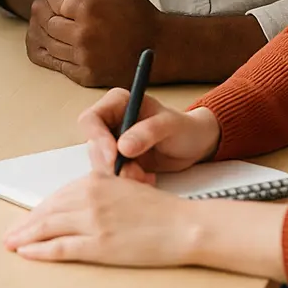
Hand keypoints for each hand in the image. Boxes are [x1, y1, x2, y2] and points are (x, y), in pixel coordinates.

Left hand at [4, 173, 199, 266]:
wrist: (183, 225)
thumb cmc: (159, 209)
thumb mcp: (125, 184)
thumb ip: (100, 182)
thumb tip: (80, 181)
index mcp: (94, 180)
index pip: (56, 196)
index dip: (38, 210)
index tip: (26, 218)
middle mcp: (89, 197)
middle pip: (47, 211)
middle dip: (25, 224)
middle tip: (11, 234)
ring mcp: (93, 221)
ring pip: (48, 228)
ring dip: (25, 237)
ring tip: (12, 244)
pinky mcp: (99, 244)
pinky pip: (61, 247)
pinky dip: (41, 251)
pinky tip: (29, 253)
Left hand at [26, 0, 163, 86]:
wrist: (161, 47)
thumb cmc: (139, 12)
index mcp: (87, 6)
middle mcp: (82, 33)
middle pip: (47, 21)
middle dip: (49, 13)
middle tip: (56, 10)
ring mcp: (83, 56)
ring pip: (49, 42)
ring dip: (50, 33)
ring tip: (59, 25)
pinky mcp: (85, 75)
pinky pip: (57, 62)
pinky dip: (54, 52)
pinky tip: (61, 43)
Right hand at [79, 89, 220, 177]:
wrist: (195, 146)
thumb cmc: (184, 128)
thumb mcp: (170, 125)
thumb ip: (147, 132)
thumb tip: (122, 147)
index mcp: (117, 103)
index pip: (91, 120)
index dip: (98, 139)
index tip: (114, 157)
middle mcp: (110, 122)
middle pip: (94, 147)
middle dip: (112, 165)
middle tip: (136, 174)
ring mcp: (112, 143)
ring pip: (101, 165)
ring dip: (121, 176)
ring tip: (146, 177)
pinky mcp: (119, 162)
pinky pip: (112, 176)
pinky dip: (127, 183)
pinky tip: (147, 179)